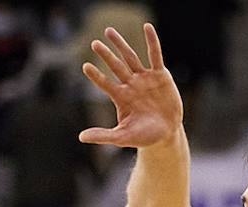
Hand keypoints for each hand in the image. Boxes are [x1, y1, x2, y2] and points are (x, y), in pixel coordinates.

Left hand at [80, 24, 183, 147]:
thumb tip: (81, 137)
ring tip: (109, 31)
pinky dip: (152, 41)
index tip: (85, 66)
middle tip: (94, 44)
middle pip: (116, 66)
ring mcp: (144, 78)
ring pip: (131, 57)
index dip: (96, 76)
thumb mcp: (122, 137)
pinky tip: (147, 27)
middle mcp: (130, 84)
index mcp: (121, 97)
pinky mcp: (160, 75)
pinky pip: (155, 55)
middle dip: (106, 55)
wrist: (166, 134)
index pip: (105, 84)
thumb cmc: (144, 136)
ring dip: (120, 44)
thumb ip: (103, 136)